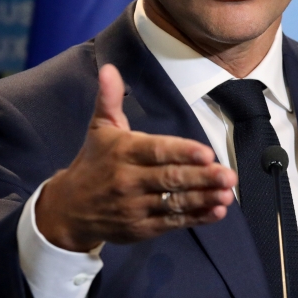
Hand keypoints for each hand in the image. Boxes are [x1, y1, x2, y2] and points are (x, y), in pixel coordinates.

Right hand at [35, 64, 236, 251]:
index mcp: (123, 152)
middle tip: (228, 175)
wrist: (69, 210)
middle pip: (170, 179)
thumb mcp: (99, 128)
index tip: (206, 153)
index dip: (182, 152)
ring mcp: (134, 207)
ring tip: (227, 194)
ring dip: (203, 198)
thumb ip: (109, 99)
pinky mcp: (140, 228)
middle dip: (202, 177)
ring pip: (174, 202)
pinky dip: (196, 218)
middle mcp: (128, 180)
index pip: (156, 151)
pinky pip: (172, 223)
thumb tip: (108, 69)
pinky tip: (216, 211)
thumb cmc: (93, 162)